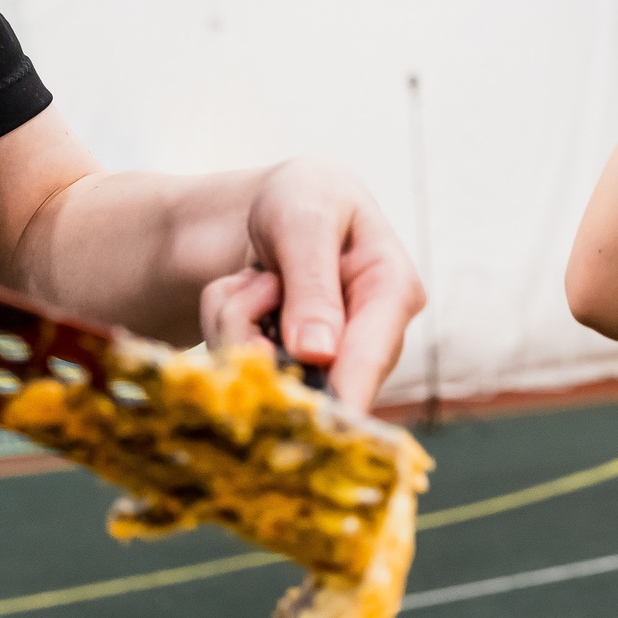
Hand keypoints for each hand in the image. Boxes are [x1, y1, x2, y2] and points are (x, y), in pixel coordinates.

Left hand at [200, 158, 425, 413]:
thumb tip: (319, 354)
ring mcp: (330, 359)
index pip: (370, 358)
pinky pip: (240, 364)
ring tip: (248, 277)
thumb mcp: (304, 220)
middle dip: (260, 337)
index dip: (339, 395)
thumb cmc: (303, 197)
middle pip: (313, 378)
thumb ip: (313, 283)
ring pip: (266, 374)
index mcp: (394, 292)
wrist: (272, 203)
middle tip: (248, 285)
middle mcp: (370, 337)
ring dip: (235, 323)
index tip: (305, 421)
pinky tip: (242, 292)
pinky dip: (224, 325)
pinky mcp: (293, 367)